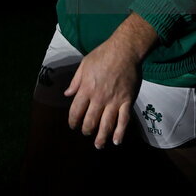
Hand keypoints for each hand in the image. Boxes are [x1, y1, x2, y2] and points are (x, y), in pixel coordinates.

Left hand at [64, 13, 156, 148]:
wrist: (125, 50)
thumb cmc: (103, 54)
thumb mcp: (84, 64)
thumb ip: (76, 81)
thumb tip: (67, 94)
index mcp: (86, 89)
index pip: (76, 111)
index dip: (73, 121)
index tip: (73, 125)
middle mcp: (99, 98)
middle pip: (90, 121)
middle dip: (86, 130)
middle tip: (86, 132)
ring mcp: (114, 101)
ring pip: (106, 124)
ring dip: (101, 137)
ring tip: (98, 145)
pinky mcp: (127, 101)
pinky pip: (123, 120)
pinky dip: (120, 132)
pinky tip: (116, 141)